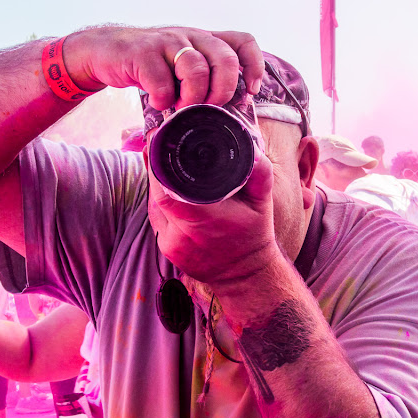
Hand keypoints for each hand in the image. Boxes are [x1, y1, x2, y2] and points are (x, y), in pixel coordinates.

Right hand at [64, 26, 263, 111]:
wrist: (105, 52)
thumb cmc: (150, 66)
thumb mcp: (181, 68)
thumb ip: (203, 80)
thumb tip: (227, 113)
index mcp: (205, 40)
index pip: (242, 41)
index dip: (254, 66)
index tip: (250, 91)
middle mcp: (190, 36)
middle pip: (226, 59)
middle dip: (223, 91)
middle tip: (209, 107)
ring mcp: (166, 42)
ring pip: (197, 69)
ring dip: (193, 97)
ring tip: (180, 107)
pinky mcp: (142, 52)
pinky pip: (162, 81)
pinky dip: (162, 99)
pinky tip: (156, 102)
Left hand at [147, 148, 280, 288]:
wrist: (245, 275)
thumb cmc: (254, 236)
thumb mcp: (263, 203)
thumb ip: (259, 173)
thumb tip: (253, 150)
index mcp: (206, 220)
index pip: (167, 190)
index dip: (157, 165)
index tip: (159, 142)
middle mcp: (184, 235)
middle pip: (156, 194)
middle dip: (156, 168)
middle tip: (160, 144)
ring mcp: (172, 245)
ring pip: (154, 205)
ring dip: (157, 184)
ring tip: (164, 162)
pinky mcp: (166, 249)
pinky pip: (156, 218)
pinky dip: (160, 202)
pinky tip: (168, 189)